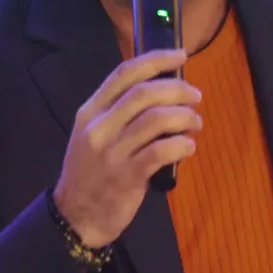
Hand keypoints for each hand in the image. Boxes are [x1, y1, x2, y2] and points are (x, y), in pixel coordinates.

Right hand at [52, 49, 201, 247]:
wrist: (76, 216)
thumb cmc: (92, 172)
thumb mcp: (94, 135)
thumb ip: (120, 112)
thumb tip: (164, 90)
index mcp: (90, 111)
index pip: (124, 73)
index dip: (156, 60)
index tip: (181, 55)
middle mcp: (99, 127)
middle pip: (144, 93)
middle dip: (178, 89)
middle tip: (196, 96)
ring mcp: (111, 152)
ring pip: (156, 119)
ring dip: (184, 117)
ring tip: (195, 123)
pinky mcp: (126, 177)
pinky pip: (160, 152)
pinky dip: (181, 145)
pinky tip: (189, 146)